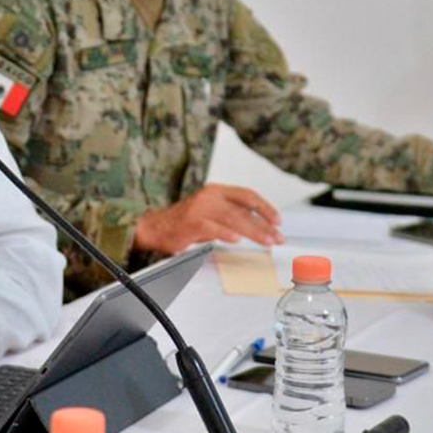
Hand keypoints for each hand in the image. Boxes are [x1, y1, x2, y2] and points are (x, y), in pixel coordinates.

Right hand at [133, 184, 283, 254]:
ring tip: (266, 241)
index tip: (278, 220)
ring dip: (253, 231)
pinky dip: (224, 233)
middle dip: (264, 224)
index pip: (247, 195)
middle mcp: (209, 196)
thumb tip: (258, 224)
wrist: (155, 227)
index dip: (265, 207)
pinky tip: (235, 239)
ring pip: (232, 218)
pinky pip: (211, 227)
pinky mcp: (190, 222)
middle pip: (243, 209)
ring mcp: (199, 208)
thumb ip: (232, 215)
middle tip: (277, 237)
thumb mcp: (211, 212)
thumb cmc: (185, 222)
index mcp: (216, 191)